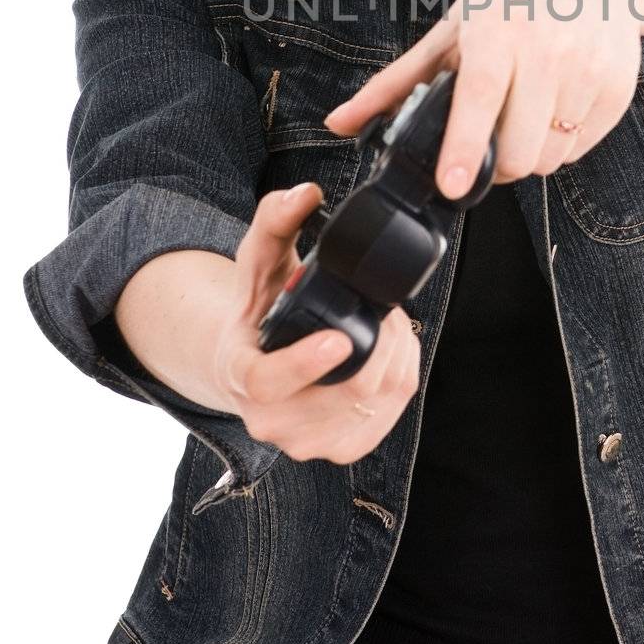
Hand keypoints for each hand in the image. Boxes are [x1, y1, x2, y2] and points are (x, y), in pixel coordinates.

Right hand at [214, 184, 420, 464]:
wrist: (254, 363)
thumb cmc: (257, 308)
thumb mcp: (258, 260)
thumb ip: (275, 220)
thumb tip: (304, 193)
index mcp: (242, 377)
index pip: (269, 383)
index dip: (305, 364)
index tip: (339, 339)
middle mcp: (273, 422)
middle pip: (346, 393)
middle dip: (382, 341)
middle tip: (387, 308)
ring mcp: (309, 443)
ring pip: (377, 402)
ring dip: (398, 356)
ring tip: (387, 324)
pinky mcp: (343, 450)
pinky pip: (392, 413)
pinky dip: (401, 375)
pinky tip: (389, 352)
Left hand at [323, 0, 642, 199]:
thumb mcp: (453, 28)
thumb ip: (395, 82)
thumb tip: (339, 123)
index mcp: (496, 33)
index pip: (480, 98)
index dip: (465, 146)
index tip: (454, 184)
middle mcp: (547, 50)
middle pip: (520, 151)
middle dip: (496, 163)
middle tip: (488, 140)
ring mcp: (589, 69)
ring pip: (552, 157)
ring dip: (531, 153)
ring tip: (524, 112)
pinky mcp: (619, 85)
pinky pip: (581, 147)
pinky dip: (563, 141)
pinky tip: (556, 103)